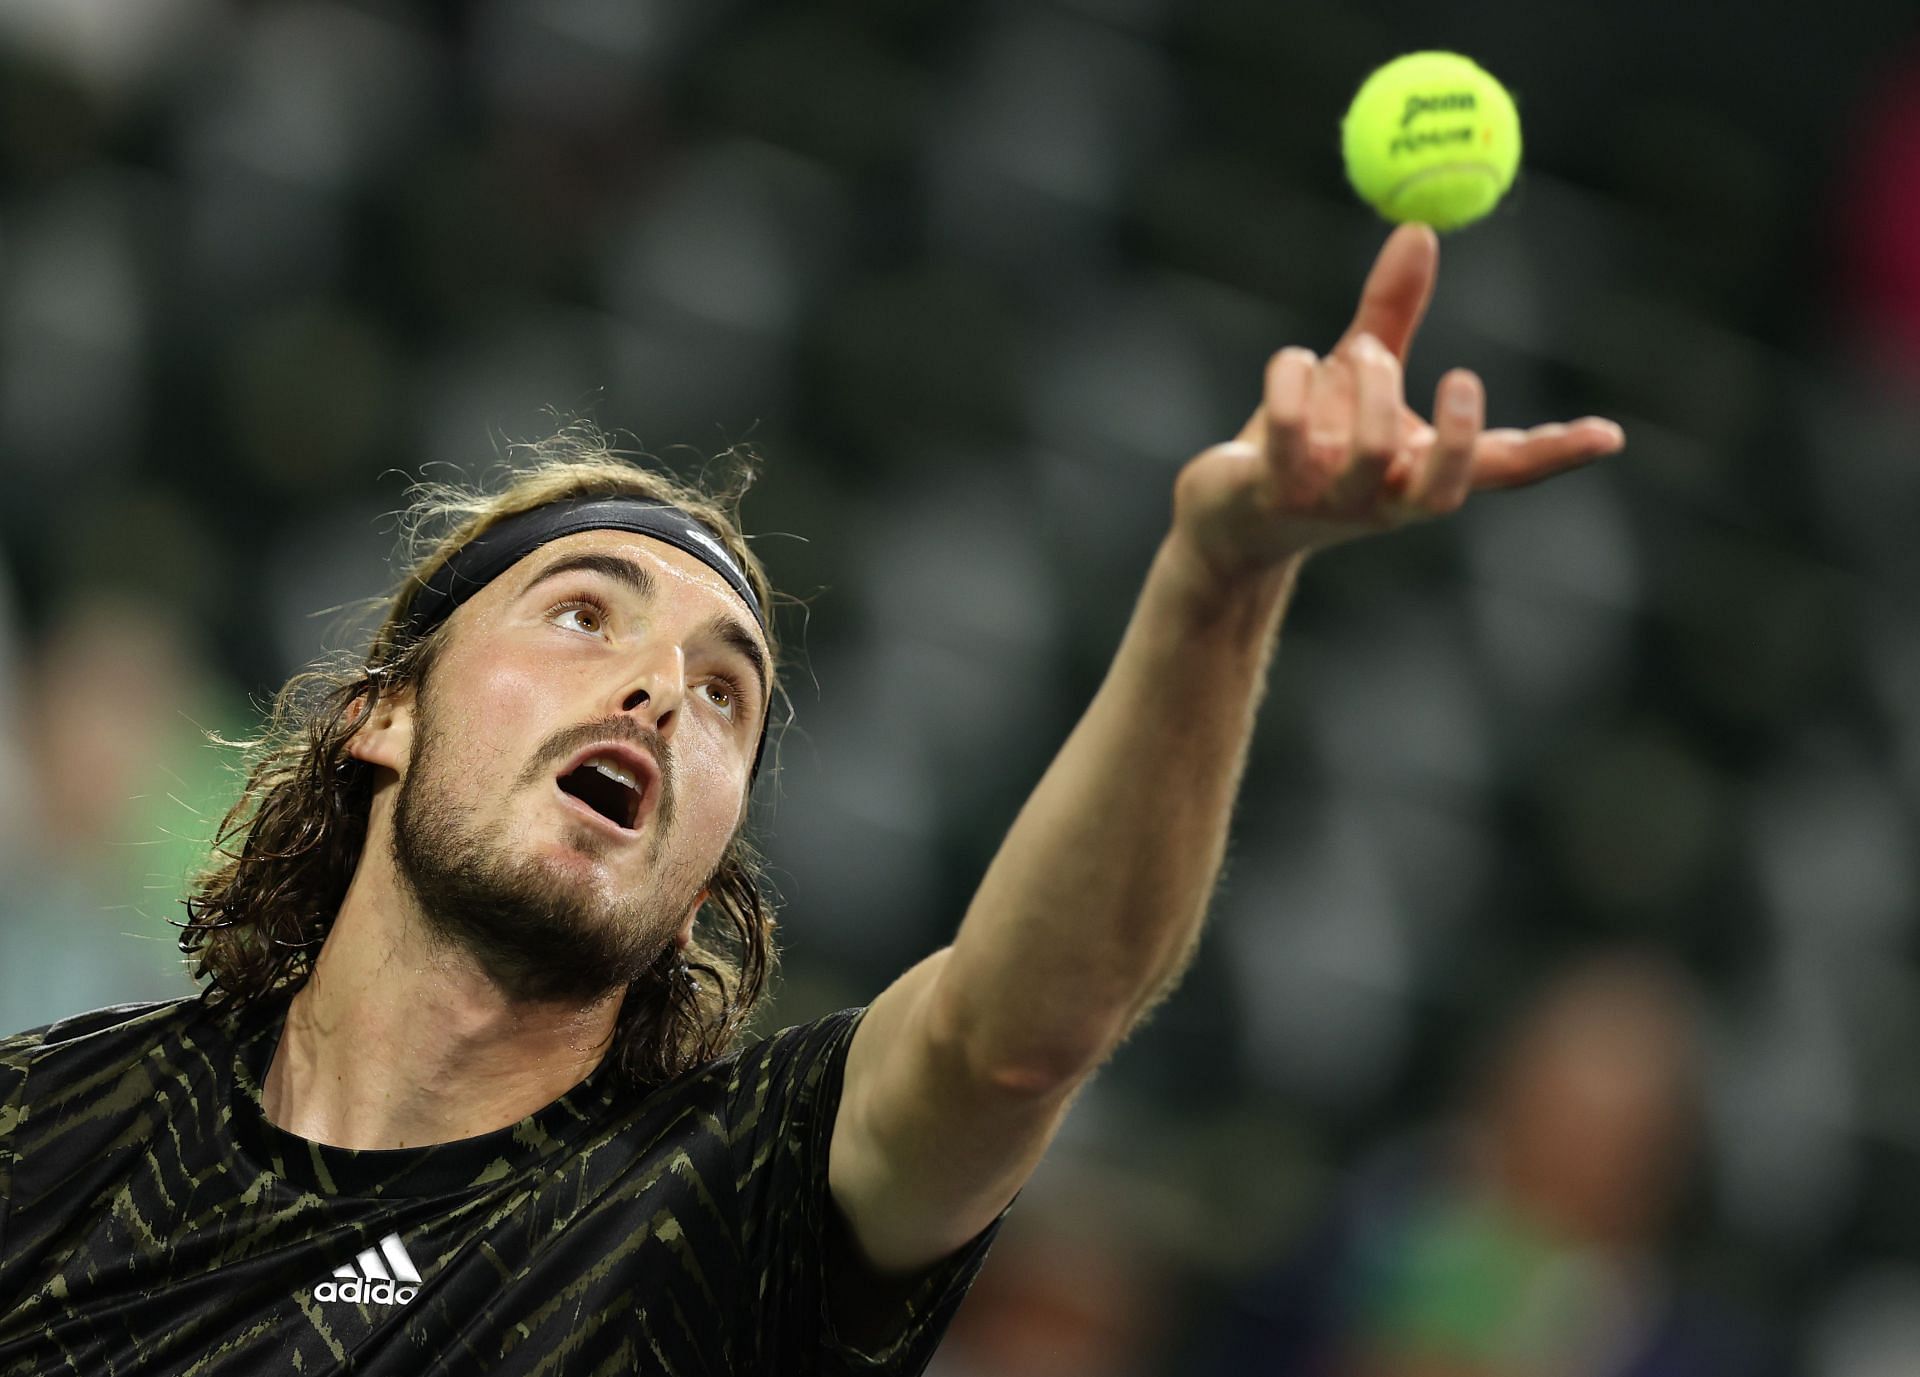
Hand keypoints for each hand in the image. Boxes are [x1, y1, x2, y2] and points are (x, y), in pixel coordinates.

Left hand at [1170, 224, 1625, 582]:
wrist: (1228, 519)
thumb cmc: (1306, 447)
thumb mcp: (1356, 376)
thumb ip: (1392, 314)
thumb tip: (1420, 229)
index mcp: (1421, 474)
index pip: (1501, 470)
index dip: (1554, 454)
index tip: (1609, 433)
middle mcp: (1385, 500)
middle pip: (1442, 488)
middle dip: (1457, 433)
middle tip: (1458, 374)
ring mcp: (1328, 504)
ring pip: (1370, 457)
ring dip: (1371, 392)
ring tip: (1359, 353)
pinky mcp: (1271, 495)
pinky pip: (1292, 436)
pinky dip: (1295, 385)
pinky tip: (1291, 362)